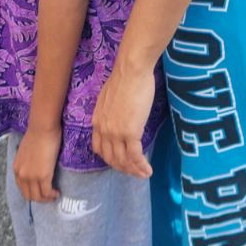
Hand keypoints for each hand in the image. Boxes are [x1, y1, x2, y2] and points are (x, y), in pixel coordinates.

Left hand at [13, 126, 61, 202]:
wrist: (43, 128)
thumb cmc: (38, 133)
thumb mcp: (27, 150)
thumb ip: (28, 161)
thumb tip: (36, 164)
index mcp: (16, 169)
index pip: (22, 188)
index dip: (32, 192)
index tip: (40, 191)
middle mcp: (21, 175)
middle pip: (29, 196)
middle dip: (39, 198)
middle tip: (49, 195)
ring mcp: (31, 177)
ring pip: (38, 197)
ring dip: (46, 199)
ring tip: (54, 195)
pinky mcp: (43, 176)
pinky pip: (47, 192)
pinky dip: (52, 195)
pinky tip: (57, 192)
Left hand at [92, 61, 155, 177]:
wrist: (131, 71)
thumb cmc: (124, 78)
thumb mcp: (109, 98)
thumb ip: (111, 112)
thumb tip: (119, 116)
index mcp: (97, 121)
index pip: (99, 148)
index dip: (109, 158)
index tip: (119, 161)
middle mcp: (103, 130)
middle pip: (110, 158)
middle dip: (122, 168)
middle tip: (133, 171)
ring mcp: (116, 133)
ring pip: (123, 160)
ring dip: (133, 170)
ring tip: (143, 174)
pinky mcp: (131, 132)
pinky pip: (135, 156)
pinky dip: (141, 166)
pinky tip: (148, 170)